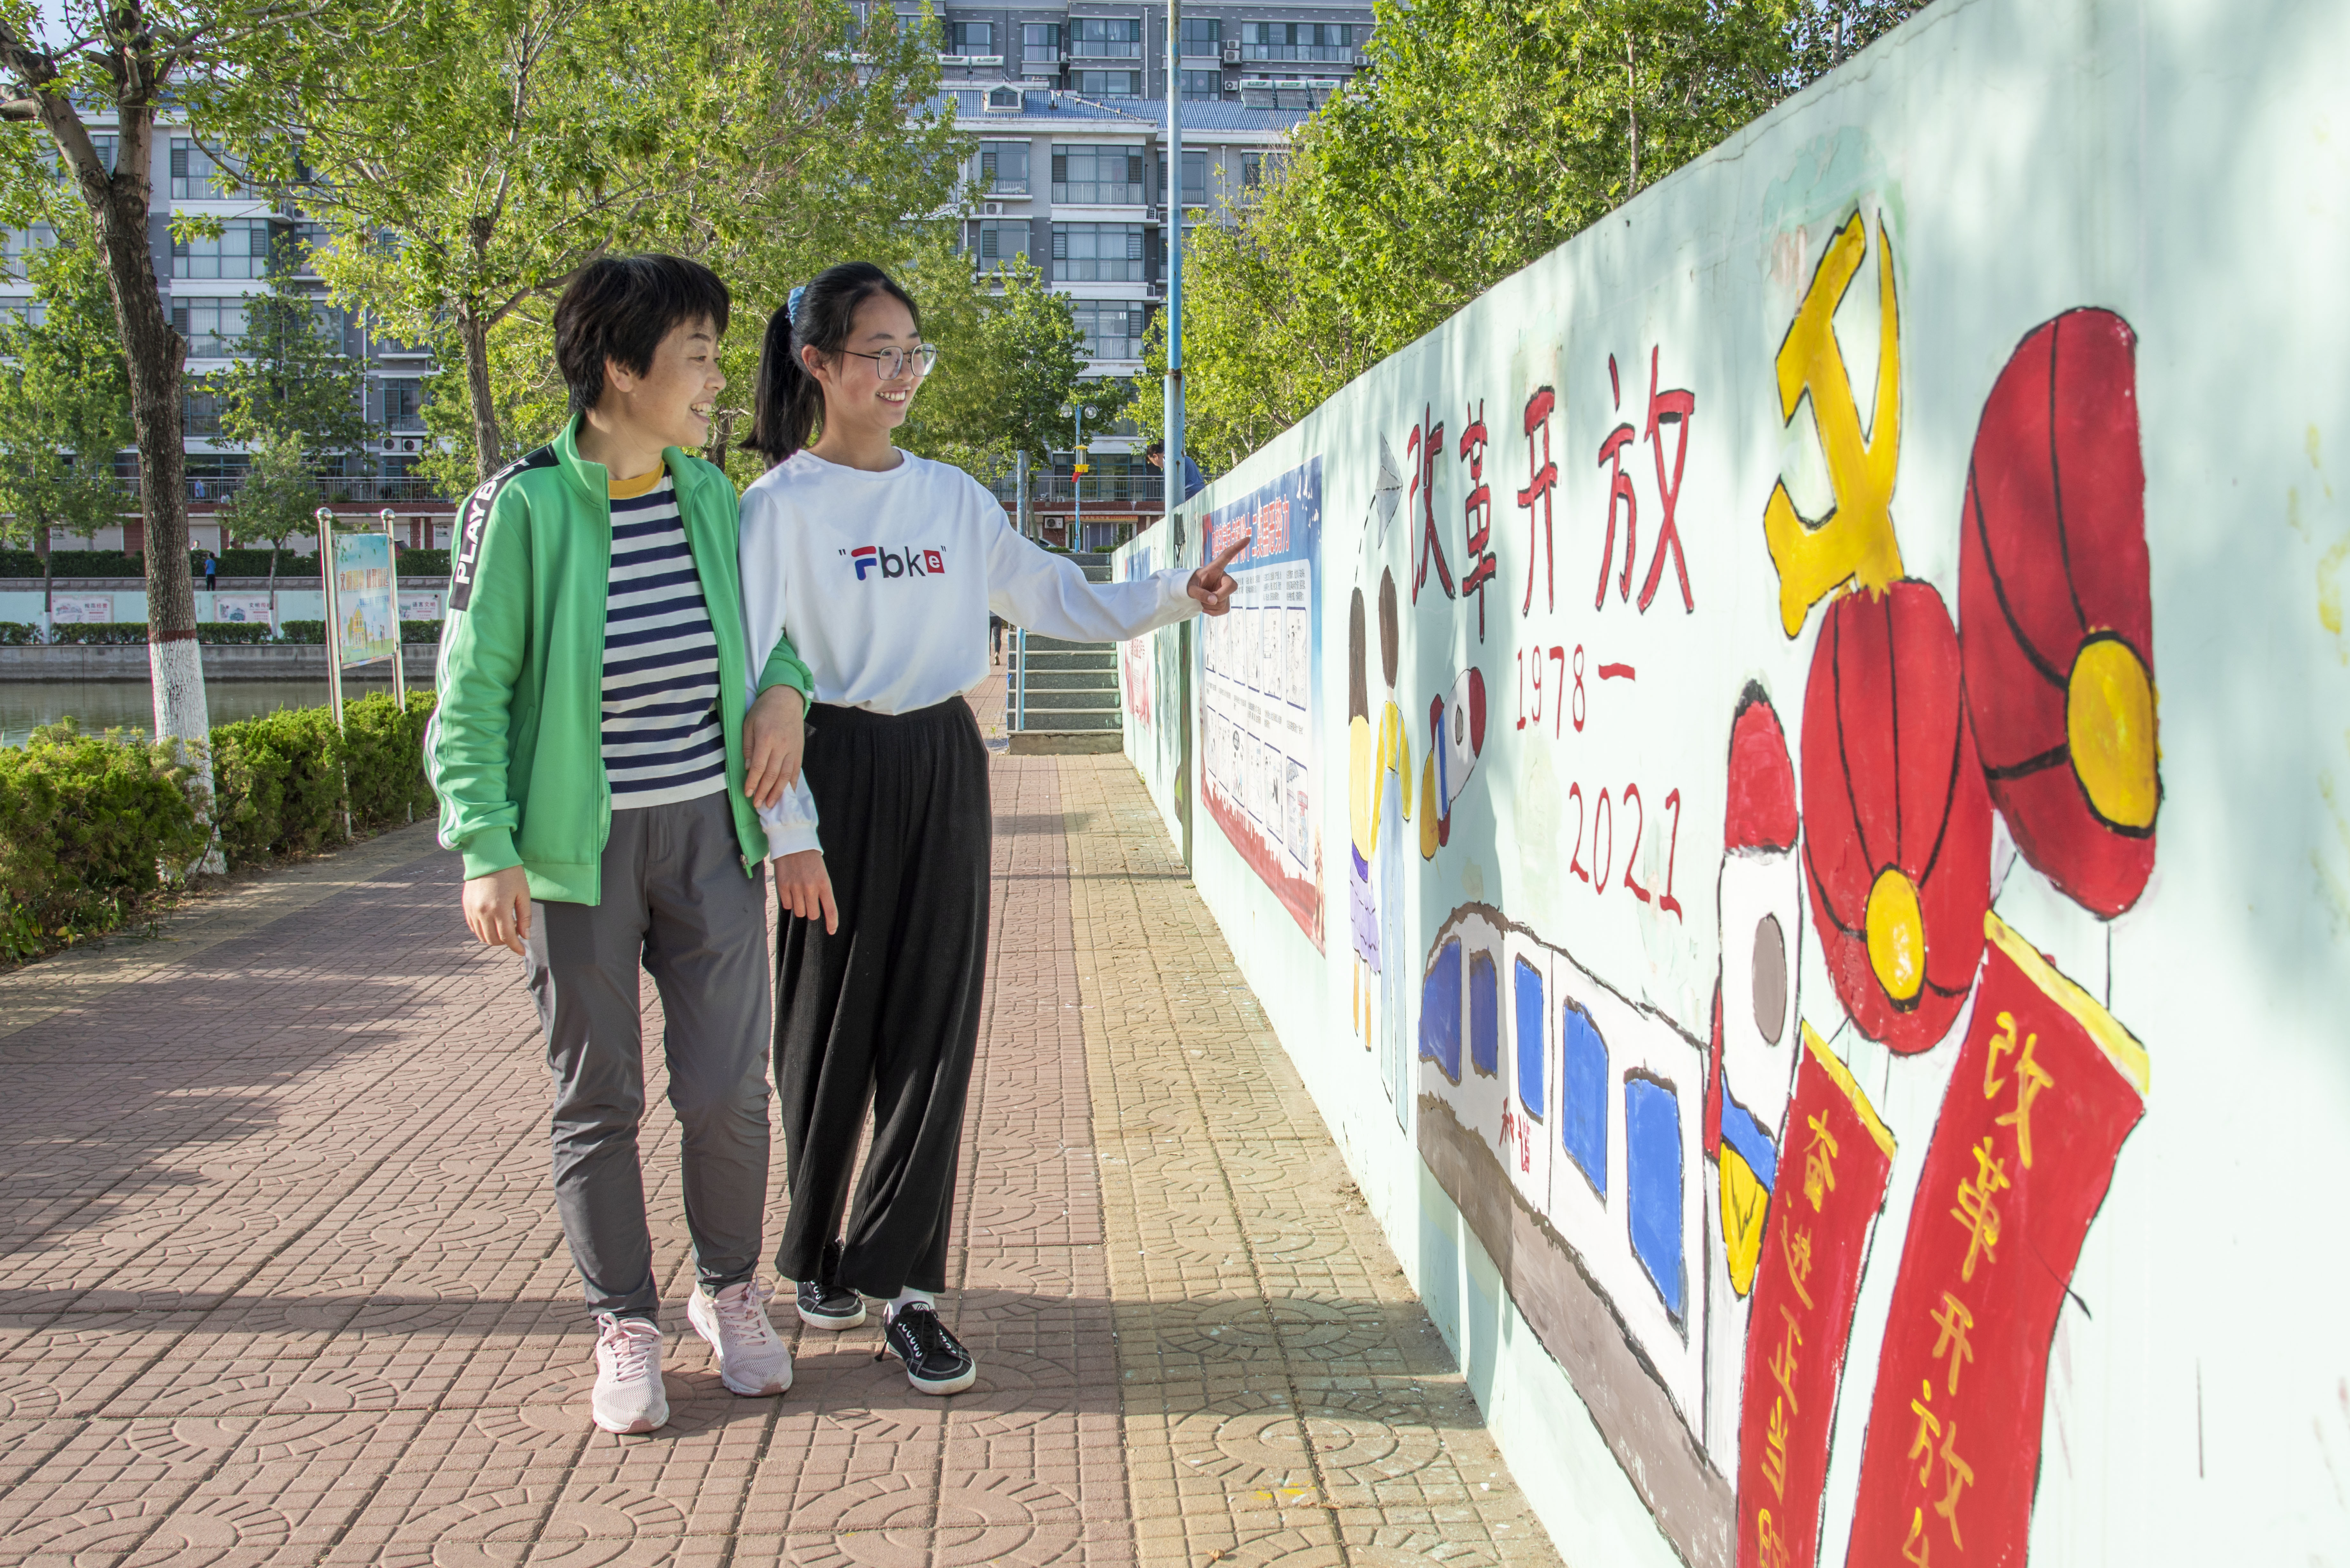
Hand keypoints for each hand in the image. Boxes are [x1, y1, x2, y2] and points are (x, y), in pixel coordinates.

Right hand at [462, 866, 531, 955]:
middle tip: (515, 935)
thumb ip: (525, 917)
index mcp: (499, 909)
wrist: (489, 857)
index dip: (516, 947)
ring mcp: (472, 909)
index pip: (507, 937)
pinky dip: (483, 930)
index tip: (522, 951)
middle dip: (506, 942)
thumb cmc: (511, 874)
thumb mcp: (523, 894)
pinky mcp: (466, 905)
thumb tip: (525, 936)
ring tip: (505, 929)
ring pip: (482, 936)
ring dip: (494, 938)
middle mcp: (483, 911)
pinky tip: (493, 923)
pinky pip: (473, 926)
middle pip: (493, 939)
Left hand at [744, 685, 805, 810]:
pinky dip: (792, 785)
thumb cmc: (764, 710)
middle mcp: (781, 746)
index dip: (753, 783)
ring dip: (778, 792)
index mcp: (766, 739)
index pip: (758, 767)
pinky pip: (796, 771)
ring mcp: (792, 750)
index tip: (747, 794)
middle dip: (764, 792)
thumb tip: (748, 767)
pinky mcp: (799, 751)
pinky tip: (788, 795)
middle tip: (758, 805)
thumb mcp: (748, 724)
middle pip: (772, 775)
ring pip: (785, 776)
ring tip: (771, 804)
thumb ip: (748, 746)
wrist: (786, 699)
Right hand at [773, 849, 837, 932]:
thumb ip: (822, 890)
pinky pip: (787, 905)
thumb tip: (819, 909)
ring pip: (799, 912)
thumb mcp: (822, 873)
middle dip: (812, 911)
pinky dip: (789, 902)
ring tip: (799, 893)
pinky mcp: (782, 886)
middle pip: (812, 915)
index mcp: (824, 883)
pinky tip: (790, 890)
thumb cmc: (810, 859)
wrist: (793, 842)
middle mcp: (810, 888)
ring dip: (800, 907)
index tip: (831, 931)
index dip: (832, 923)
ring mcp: (795, 888)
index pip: (830, 909)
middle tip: (810, 901)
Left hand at [1187, 531, 1249, 615]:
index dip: (1237, 547)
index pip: (1227, 556)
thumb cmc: (1191, 585)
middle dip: (1219, 596)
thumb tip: (1214, 600)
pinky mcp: (1226, 601)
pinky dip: (1214, 612)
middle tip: (1206, 599)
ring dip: (1211, 606)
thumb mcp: (1190, 588)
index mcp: (1215, 568)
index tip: (1248, 538)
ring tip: (1202, 601)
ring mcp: (1226, 590)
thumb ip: (1199, 593)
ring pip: (1224, 602)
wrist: (1192, 594)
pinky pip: (1224, 610)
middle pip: (1231, 587)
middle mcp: (1224, 578)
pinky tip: (1207, 607)